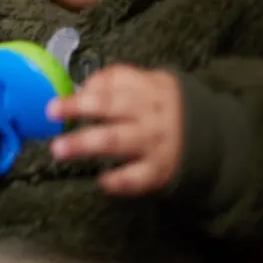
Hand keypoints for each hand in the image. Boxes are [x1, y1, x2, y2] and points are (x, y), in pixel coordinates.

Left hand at [47, 65, 181, 195]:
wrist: (212, 138)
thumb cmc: (163, 107)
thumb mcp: (149, 84)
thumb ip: (116, 80)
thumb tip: (81, 87)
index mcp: (148, 89)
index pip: (116, 82)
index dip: (87, 89)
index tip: (58, 98)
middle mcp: (149, 114)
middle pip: (112, 107)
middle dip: (80, 108)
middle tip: (50, 112)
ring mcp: (154, 143)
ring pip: (116, 141)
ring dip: (85, 144)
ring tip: (59, 149)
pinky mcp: (159, 170)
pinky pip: (137, 177)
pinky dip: (119, 180)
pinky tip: (101, 181)